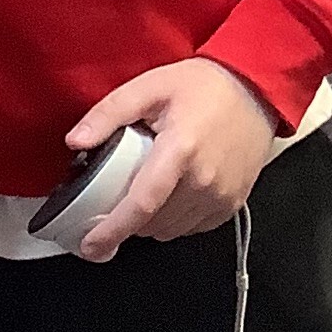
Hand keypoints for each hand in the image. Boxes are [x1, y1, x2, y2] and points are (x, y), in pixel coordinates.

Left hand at [65, 59, 278, 263]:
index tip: (90, 246)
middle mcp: (204, 181)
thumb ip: (108, 113)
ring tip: (148, 187)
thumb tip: (75, 141)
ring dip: (150, 220)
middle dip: (126, 217)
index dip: (112, 230)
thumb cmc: (204, 86)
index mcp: (180, 151)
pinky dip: (174, 219)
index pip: (141, 204)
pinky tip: (172, 192)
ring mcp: (221, 196)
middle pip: (151, 223)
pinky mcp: (233, 204)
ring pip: (170, 230)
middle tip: (118, 192)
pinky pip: (192, 228)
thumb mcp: (149, 87)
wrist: (256, 89)